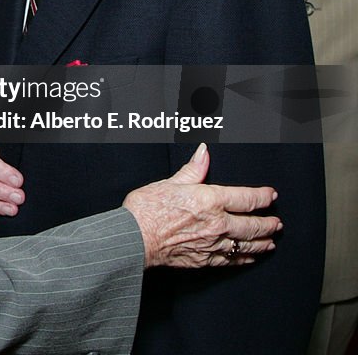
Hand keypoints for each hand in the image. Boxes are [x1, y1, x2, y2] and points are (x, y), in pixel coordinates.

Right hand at [123, 143, 280, 268]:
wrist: (135, 237)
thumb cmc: (148, 209)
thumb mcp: (170, 182)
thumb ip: (193, 170)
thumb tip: (204, 153)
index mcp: (210, 200)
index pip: (247, 198)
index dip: (263, 196)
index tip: (270, 196)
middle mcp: (217, 223)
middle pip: (253, 225)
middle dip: (269, 223)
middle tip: (277, 222)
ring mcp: (213, 243)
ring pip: (247, 245)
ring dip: (262, 242)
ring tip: (270, 240)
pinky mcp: (205, 259)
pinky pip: (232, 260)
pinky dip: (244, 258)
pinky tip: (249, 257)